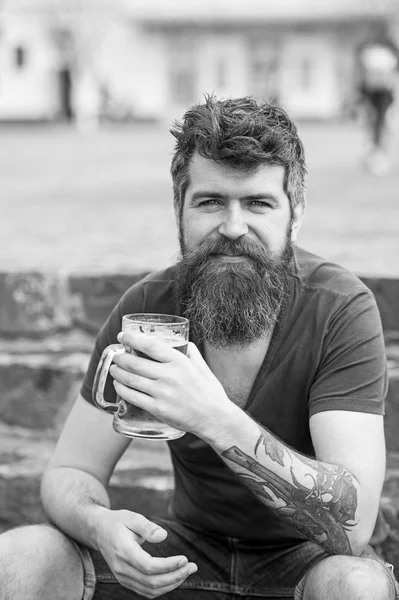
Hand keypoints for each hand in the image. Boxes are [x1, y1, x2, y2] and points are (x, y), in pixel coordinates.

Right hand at [94, 507, 196, 597]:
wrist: (99, 531)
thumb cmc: (118, 522)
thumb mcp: (131, 517)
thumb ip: (147, 527)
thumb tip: (163, 536)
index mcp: (123, 551)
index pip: (148, 566)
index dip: (168, 566)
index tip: (185, 559)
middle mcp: (121, 568)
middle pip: (151, 581)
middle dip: (175, 576)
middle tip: (193, 566)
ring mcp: (122, 577)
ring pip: (149, 590)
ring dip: (171, 584)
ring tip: (187, 572)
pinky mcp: (125, 580)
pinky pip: (145, 590)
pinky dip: (162, 588)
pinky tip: (175, 578)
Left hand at [110, 331, 234, 437]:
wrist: (215, 418)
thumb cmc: (210, 392)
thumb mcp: (202, 366)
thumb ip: (191, 352)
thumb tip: (183, 341)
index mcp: (180, 362)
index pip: (149, 345)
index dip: (132, 338)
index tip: (122, 336)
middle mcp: (169, 375)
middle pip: (135, 363)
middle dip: (120, 358)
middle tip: (116, 356)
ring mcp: (162, 393)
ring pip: (131, 380)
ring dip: (117, 373)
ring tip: (114, 369)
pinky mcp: (157, 409)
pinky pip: (133, 397)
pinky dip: (122, 390)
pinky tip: (118, 386)